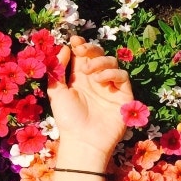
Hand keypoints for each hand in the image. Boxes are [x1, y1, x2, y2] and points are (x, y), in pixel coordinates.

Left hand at [47, 36, 132, 162]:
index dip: (80, 45)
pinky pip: (122, 76)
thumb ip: (58, 69)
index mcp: (79, 78)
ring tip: (87, 71)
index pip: (82, 55)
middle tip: (81, 49)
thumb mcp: (57, 92)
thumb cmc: (67, 119)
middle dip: (90, 48)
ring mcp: (110, 87)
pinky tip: (99, 79)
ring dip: (99, 61)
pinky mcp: (123, 96)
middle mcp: (95, 80)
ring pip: (111, 62)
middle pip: (98, 54)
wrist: (83, 140)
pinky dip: (111, 73)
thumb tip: (65, 48)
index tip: (74, 39)